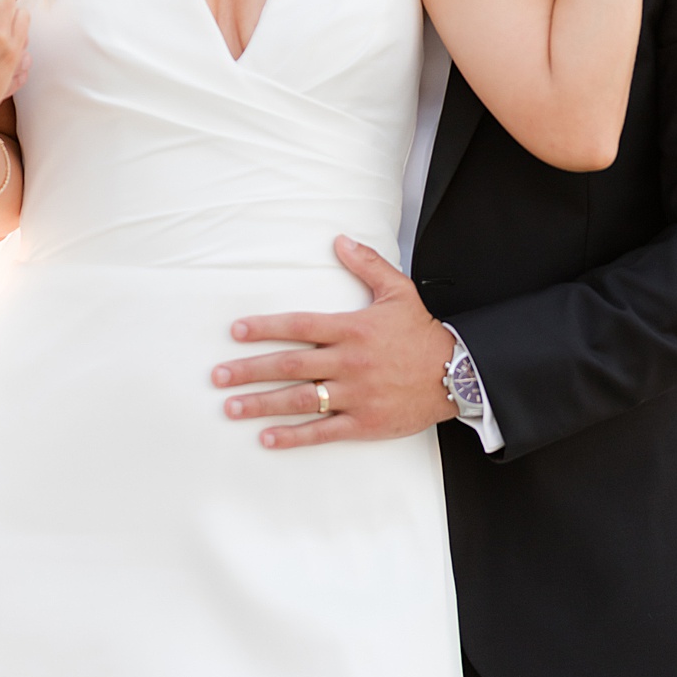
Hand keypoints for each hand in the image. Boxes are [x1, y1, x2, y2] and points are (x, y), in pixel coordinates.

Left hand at [213, 236, 458, 449]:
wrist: (458, 375)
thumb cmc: (422, 333)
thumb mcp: (398, 292)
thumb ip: (367, 265)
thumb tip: (340, 239)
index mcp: (352, 329)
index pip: (299, 326)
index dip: (265, 327)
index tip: (235, 331)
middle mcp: (349, 362)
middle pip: (290, 365)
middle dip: (250, 370)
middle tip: (217, 376)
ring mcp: (356, 395)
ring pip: (301, 400)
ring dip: (262, 404)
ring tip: (230, 407)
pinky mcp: (365, 422)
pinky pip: (324, 431)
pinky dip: (294, 436)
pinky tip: (267, 437)